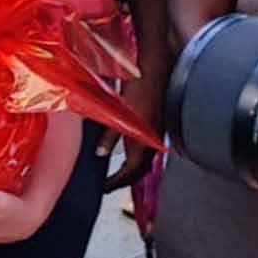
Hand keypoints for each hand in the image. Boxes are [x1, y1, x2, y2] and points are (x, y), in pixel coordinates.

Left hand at [99, 69, 163, 192]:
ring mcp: (156, 135)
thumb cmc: (140, 88)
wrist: (158, 69)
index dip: (115, 183)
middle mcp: (152, 142)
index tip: (102, 188)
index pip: (130, 173)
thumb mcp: (120, 113)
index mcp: (144, 142)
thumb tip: (99, 154)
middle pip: (140, 172)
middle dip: (124, 182)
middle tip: (107, 186)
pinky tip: (127, 155)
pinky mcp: (156, 127)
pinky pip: (147, 151)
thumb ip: (110, 136)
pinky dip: (136, 159)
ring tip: (114, 175)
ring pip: (145, 162)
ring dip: (131, 172)